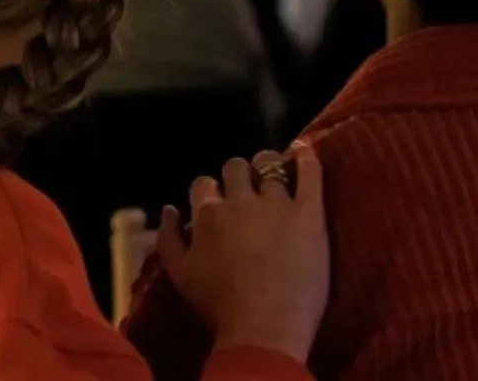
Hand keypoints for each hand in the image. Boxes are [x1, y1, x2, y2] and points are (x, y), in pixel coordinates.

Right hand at [156, 143, 329, 363]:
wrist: (264, 329)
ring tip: (275, 172)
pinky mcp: (309, 213)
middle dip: (239, 174)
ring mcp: (278, 204)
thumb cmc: (219, 308)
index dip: (209, 191)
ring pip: (270, 165)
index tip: (217, 203)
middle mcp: (240, 200)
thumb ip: (167, 239)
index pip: (203, 184)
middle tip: (247, 189)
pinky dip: (305, 155)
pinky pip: (310, 172)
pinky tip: (302, 150)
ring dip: (269, 165)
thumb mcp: (179, 276)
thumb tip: (168, 209)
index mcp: (207, 214)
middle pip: (236, 167)